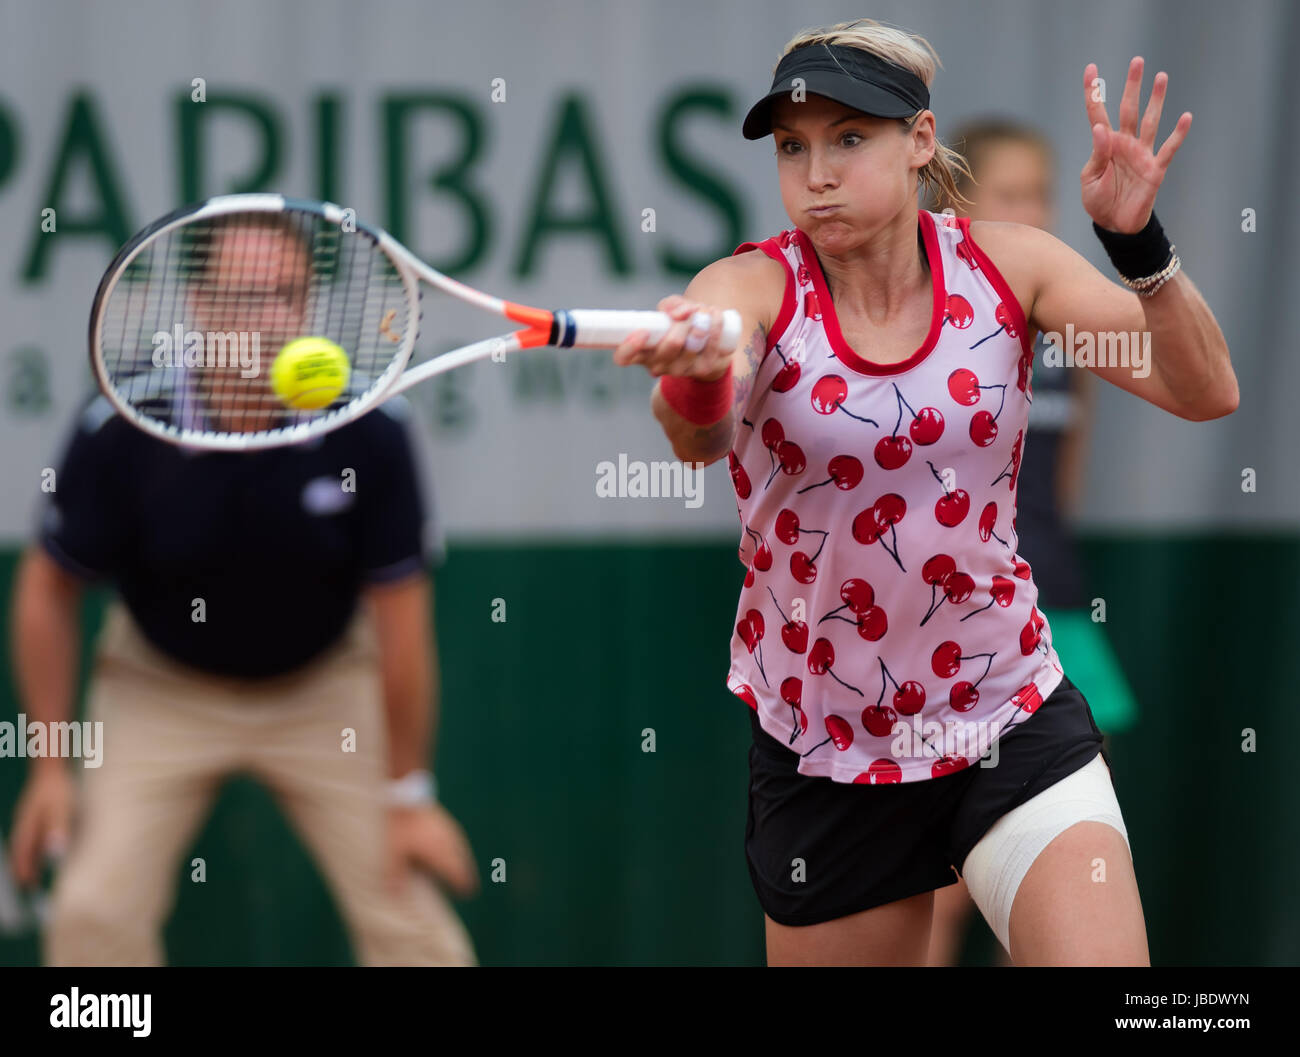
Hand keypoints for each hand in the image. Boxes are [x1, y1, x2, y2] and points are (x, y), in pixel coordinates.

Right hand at [9, 765, 74, 886]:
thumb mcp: (61, 808)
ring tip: (33, 875)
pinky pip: (30, 838)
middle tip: (29, 886)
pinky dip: (32, 849)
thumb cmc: (57, 789)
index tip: (27, 885)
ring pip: (24, 846)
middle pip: (21, 852)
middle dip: (24, 868)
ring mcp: (26, 820)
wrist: (51, 768)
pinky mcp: (33, 816)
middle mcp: (23, 825)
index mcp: (27, 827)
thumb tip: (56, 852)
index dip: (24, 870)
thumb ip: (58, 829)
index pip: (22, 854)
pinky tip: (39, 853)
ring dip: (28, 860)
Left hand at [384, 801, 478, 898]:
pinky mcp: (443, 818)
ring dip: (463, 859)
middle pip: (462, 860)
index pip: (457, 872)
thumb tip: (396, 896)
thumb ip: (395, 877)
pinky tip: (452, 846)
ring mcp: (447, 828)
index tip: (469, 893)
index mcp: (440, 853)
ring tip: (464, 867)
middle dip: (467, 873)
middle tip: (471, 885)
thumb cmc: (397, 827)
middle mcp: (448, 841)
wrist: (402, 793)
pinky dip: (457, 847)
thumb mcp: (392, 855)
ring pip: (460, 847)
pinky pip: (455, 837)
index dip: (463, 884)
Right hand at [612, 295, 733, 380]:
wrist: (707, 343)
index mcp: (641, 351)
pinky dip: (715, 326)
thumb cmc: (681, 323)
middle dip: (682, 322)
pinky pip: (710, 346)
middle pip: (669, 345)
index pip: (623, 358)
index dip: (629, 347)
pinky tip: (715, 316)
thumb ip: (671, 305)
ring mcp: (679, 370)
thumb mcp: (671, 310)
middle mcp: (657, 365)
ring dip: (701, 320)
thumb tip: (679, 313)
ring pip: (691, 345)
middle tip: (688, 312)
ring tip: (704, 311)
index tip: (643, 332)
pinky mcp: (702, 369)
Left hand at [1081, 57, 1190, 233]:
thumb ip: (1097, 153)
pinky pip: (1168, 149)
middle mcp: (1125, 143)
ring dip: (1156, 100)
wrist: (1115, 225)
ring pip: (1149, 121)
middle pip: (1128, 109)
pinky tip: (1185, 117)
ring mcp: (1142, 154)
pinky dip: (1177, 134)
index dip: (1093, 92)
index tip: (1090, 68)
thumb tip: (1099, 128)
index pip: (1097, 112)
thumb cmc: (1099, 200)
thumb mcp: (1090, 178)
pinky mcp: (1155, 169)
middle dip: (1132, 85)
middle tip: (1137, 61)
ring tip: (1161, 77)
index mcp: (1104, 144)